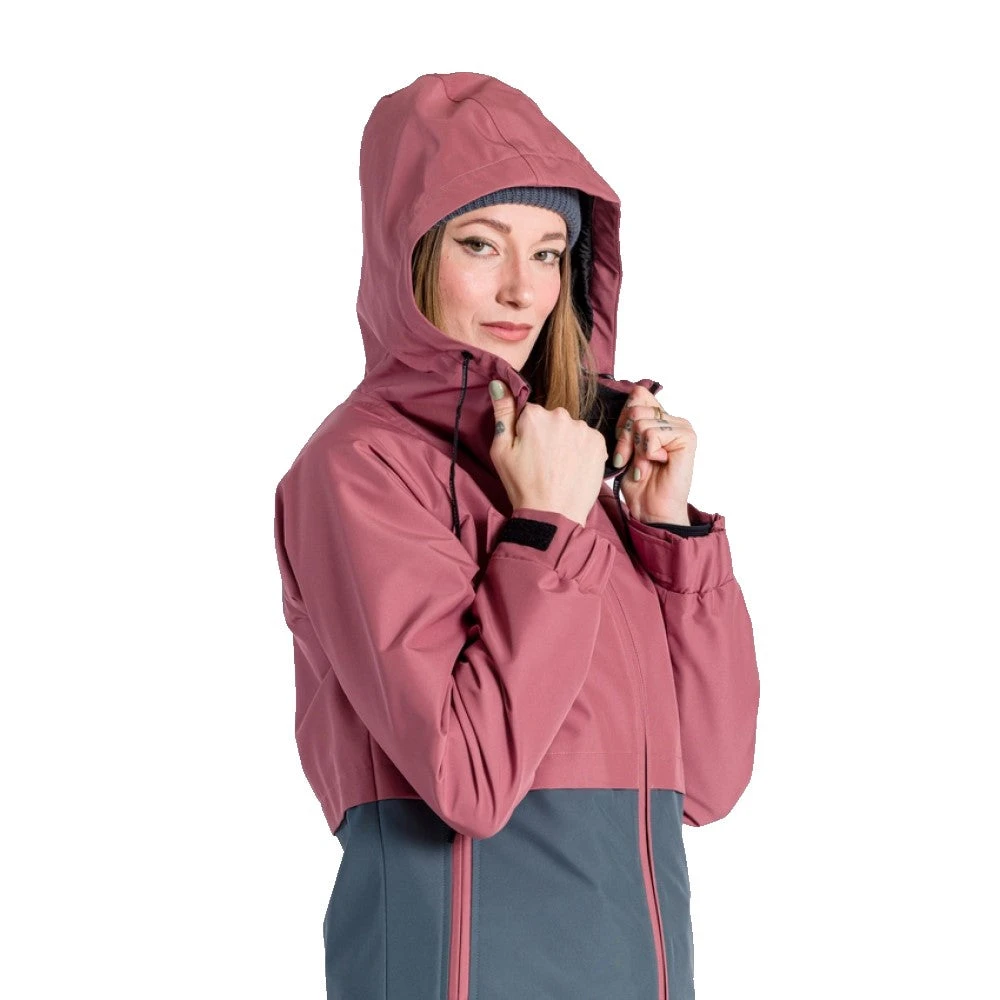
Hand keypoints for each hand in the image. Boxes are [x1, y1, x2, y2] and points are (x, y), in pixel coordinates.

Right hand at [488, 379, 606, 527]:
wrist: (554, 514)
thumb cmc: (523, 485)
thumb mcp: (501, 451)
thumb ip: (502, 413)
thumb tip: (499, 382)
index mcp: (534, 415)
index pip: (529, 413)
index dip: (526, 433)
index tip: (527, 452)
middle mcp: (561, 415)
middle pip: (552, 419)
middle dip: (548, 435)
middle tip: (543, 462)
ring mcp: (582, 428)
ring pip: (570, 429)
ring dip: (566, 442)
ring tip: (559, 467)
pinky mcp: (598, 442)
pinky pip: (587, 439)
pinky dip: (581, 450)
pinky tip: (573, 467)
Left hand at [610, 386, 695, 523]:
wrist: (651, 510)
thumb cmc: (638, 483)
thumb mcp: (626, 446)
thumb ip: (630, 421)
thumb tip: (633, 392)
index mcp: (659, 418)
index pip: (637, 395)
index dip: (623, 418)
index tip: (622, 443)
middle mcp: (673, 420)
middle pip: (635, 408)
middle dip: (624, 438)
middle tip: (628, 459)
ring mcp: (682, 427)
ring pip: (641, 421)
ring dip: (635, 450)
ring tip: (643, 466)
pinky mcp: (687, 438)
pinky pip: (652, 434)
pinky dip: (646, 454)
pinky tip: (655, 465)